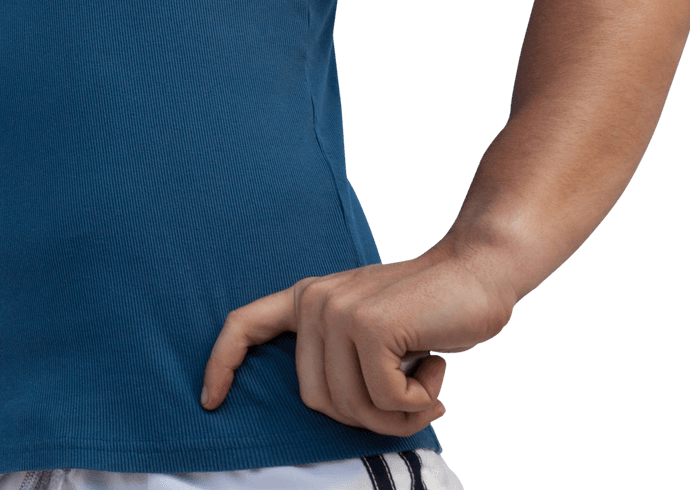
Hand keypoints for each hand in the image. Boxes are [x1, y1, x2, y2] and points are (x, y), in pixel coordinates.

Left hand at [200, 247, 514, 436]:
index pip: (243, 325)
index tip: (210, 403)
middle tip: (408, 394)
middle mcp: (315, 300)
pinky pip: (385, 401)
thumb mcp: (370, 329)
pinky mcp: (370, 326)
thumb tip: (323, 407)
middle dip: (367, 416)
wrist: (478, 272)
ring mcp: (339, 310)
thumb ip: (339, 356)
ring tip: (424, 379)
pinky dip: (418, 402)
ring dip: (398, 414)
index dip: (220, 364)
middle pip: (315, 400)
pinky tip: (434, 366)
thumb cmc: (429, 313)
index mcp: (308, 299)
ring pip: (350, 407)